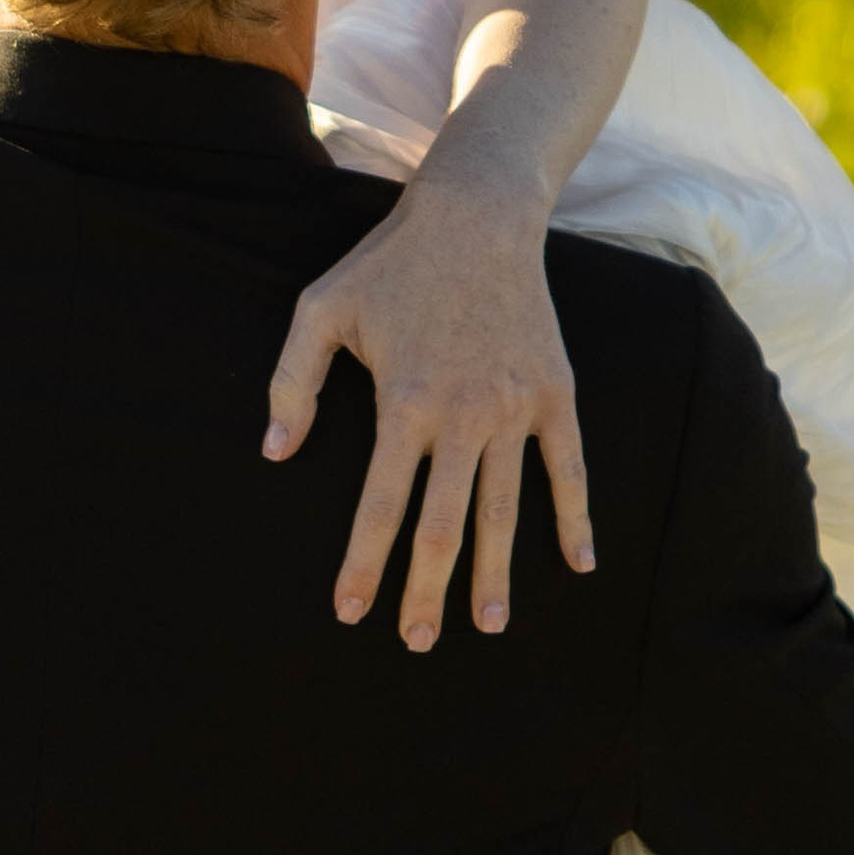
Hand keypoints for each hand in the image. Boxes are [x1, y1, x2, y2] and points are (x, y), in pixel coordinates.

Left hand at [264, 168, 593, 646]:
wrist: (478, 213)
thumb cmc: (390, 263)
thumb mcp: (321, 310)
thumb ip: (292, 384)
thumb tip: (276, 454)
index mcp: (403, 402)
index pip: (379, 506)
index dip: (363, 565)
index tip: (352, 611)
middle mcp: (462, 415)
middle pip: (444, 525)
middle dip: (429, 590)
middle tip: (418, 641)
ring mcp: (514, 407)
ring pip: (504, 509)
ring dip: (495, 573)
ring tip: (487, 624)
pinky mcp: (553, 392)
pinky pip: (567, 468)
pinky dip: (573, 518)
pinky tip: (577, 564)